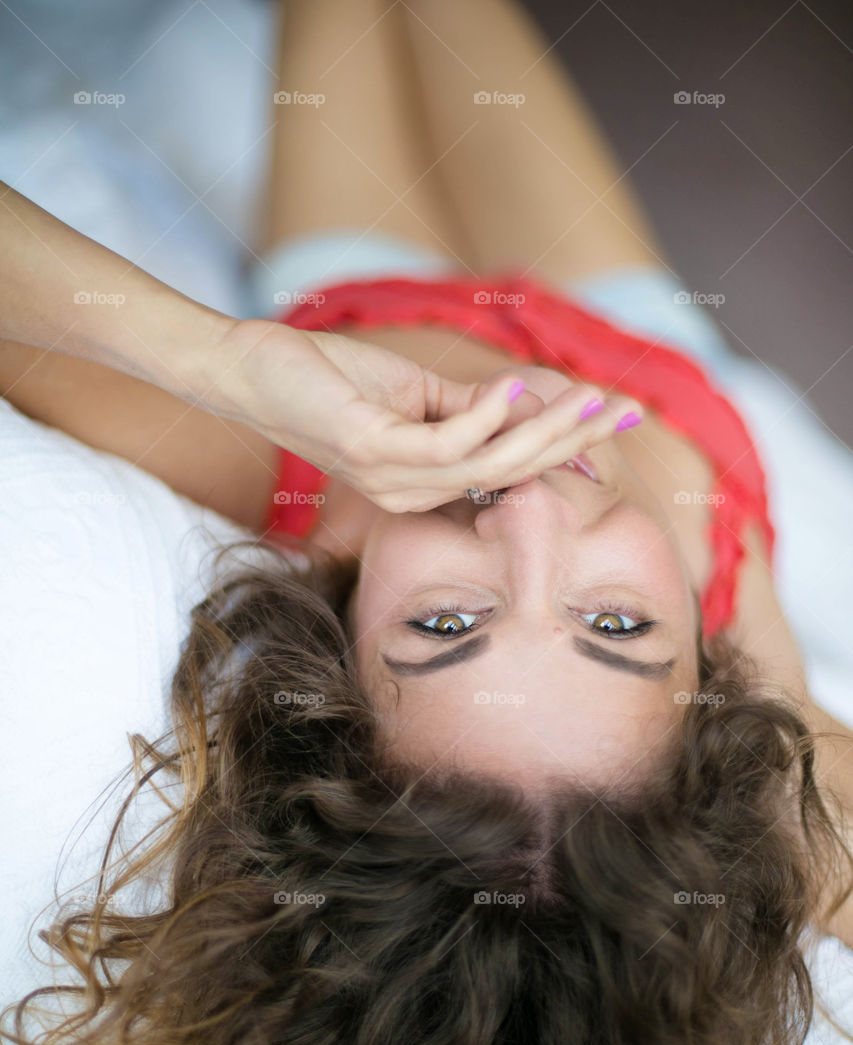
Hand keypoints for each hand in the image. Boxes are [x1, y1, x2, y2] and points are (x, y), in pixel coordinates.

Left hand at [200, 317, 641, 512]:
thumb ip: (473, 404)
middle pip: (510, 474)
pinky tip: (511, 386)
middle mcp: (414, 493)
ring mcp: (392, 479)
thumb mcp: (417, 393)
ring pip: (488, 465)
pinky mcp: (372, 452)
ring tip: (584, 398)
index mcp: (428, 483)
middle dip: (571, 443)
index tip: (617, 416)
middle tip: (621, 411)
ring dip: (542, 430)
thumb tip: (535, 399)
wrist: (257, 372)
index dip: (566, 447)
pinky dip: (485, 417)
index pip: (510, 472)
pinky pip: (445, 445)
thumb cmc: (332, 381)